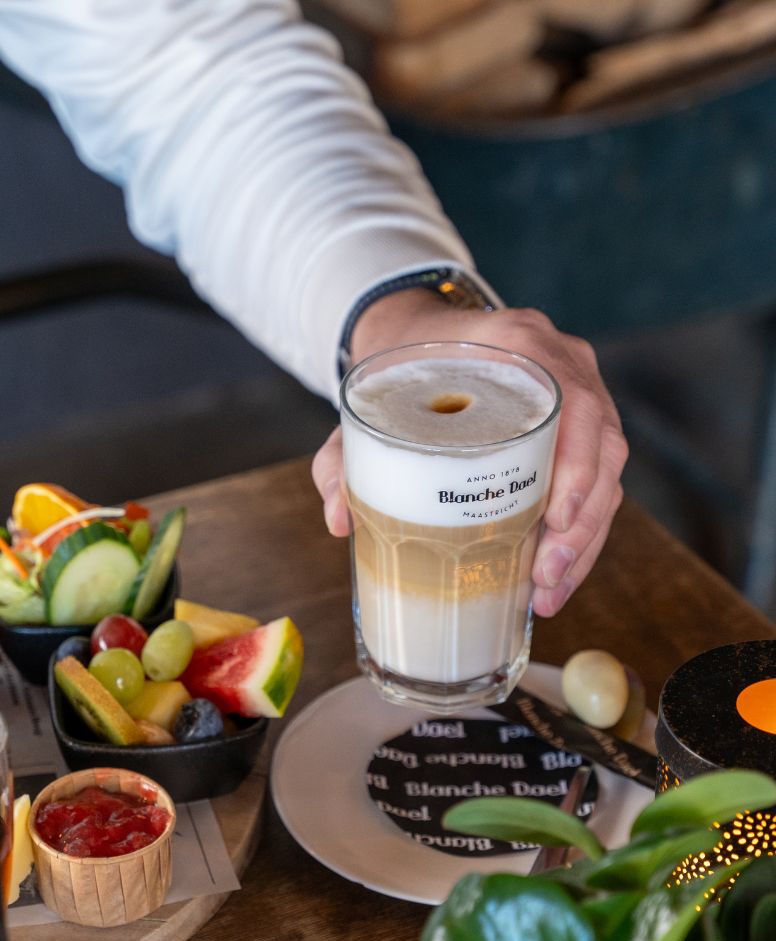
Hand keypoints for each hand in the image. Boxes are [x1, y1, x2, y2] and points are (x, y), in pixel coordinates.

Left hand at [311, 288, 626, 617]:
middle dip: (581, 525)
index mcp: (515, 342)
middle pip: (603, 446)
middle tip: (545, 578)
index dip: (577, 464)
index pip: (572, 400)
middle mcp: (559, 360)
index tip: (555, 521)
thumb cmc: (397, 373)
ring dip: (586, 539)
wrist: (415, 338)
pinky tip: (556, 573)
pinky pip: (598, 476)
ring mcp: (578, 387)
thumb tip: (339, 519)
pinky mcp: (578, 420)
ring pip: (609, 470)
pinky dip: (583, 529)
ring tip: (548, 592)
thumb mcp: (362, 410)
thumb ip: (341, 458)